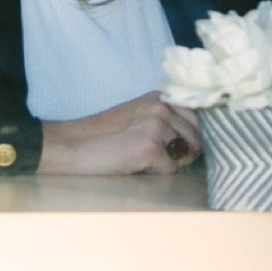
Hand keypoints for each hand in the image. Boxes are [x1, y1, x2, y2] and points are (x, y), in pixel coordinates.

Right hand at [38, 92, 203, 174]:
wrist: (74, 145)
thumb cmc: (104, 135)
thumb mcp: (137, 116)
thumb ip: (165, 119)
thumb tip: (196, 139)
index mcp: (159, 97)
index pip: (197, 115)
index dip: (194, 135)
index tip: (186, 145)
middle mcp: (161, 106)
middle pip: (196, 137)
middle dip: (184, 152)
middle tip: (157, 156)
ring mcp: (157, 125)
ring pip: (185, 154)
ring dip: (169, 162)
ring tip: (141, 156)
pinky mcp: (150, 147)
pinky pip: (171, 169)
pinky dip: (156, 172)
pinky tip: (134, 163)